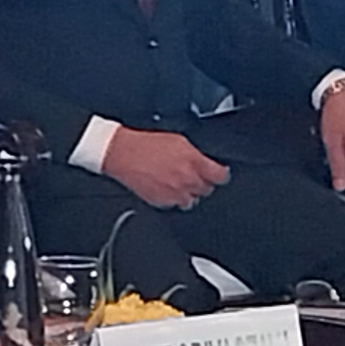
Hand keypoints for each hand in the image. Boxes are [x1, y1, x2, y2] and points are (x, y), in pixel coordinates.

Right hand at [102, 128, 229, 210]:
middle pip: (207, 190)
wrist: (123, 154)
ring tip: (177, 181)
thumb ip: (196, 154)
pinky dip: (173, 198)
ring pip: (192, 200)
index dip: (220, 174)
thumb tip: (207, 161)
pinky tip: (166, 186)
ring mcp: (174, 193)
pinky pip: (175, 204)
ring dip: (188, 192)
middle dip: (202, 182)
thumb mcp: (178, 140)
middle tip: (191, 174)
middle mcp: (186, 179)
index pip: (220, 176)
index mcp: (193, 161)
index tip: (218, 173)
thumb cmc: (147, 144)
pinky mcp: (162, 202)